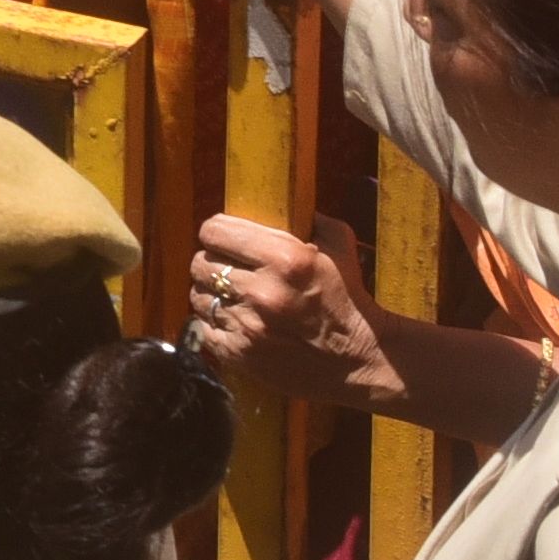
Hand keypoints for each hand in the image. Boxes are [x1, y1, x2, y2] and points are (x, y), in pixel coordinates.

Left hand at [182, 214, 401, 413]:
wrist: (360, 360)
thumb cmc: (348, 299)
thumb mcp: (339, 246)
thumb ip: (309, 218)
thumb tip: (281, 199)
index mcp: (284, 259)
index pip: (213, 231)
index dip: (215, 232)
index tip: (222, 237)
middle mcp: (261, 292)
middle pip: (199, 264)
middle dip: (212, 263)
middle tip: (228, 269)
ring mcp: (248, 326)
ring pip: (198, 296)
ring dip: (212, 294)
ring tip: (233, 296)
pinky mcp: (240, 355)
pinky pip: (203, 329)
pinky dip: (214, 324)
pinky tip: (234, 321)